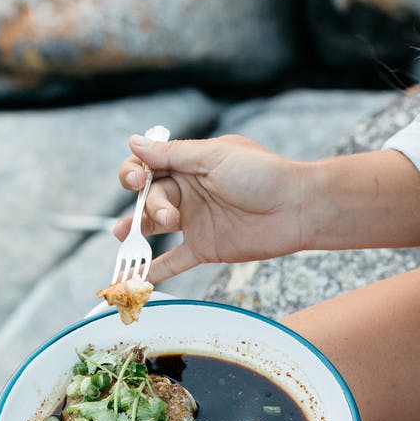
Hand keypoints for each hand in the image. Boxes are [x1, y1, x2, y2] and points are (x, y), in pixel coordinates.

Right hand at [115, 134, 308, 281]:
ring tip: (122, 237)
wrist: (297, 208)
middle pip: (150, 199)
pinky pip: (175, 260)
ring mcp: (196, 221)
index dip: (135, 173)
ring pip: (156, 227)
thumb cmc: (262, 173)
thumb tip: (135, 143)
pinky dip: (157, 269)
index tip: (136, 181)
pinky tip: (137, 277)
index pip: (148, 167)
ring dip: (136, 232)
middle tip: (170, 217)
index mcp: (189, 164)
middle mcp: (189, 192)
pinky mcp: (206, 248)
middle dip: (150, 206)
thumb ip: (173, 154)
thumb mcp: (215, 156)